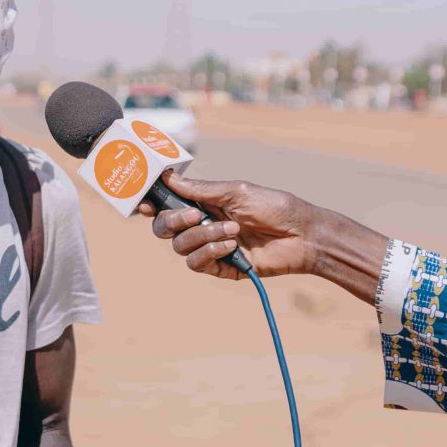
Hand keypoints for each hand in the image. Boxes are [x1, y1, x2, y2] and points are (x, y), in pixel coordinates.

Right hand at [149, 171, 323, 279]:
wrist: (303, 235)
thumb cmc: (275, 207)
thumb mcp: (237, 191)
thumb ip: (201, 190)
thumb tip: (169, 178)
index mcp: (204, 203)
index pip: (168, 205)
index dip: (151, 205)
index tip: (143, 203)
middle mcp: (203, 225)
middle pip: (165, 228)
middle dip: (173, 221)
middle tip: (195, 215)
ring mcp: (211, 247)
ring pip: (180, 247)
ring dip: (203, 236)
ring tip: (233, 231)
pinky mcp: (221, 268)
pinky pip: (197, 264)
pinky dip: (210, 252)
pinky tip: (231, 246)